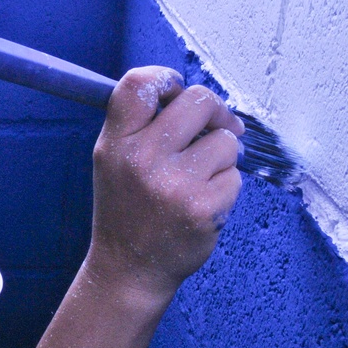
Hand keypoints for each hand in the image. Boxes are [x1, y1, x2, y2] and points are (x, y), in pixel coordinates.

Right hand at [88, 66, 243, 298]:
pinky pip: (235, 177)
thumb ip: (141, 124)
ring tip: (196, 181)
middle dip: (214, 114)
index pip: (139, 84)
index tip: (176, 93)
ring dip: (221, 158)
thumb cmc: (126, 208)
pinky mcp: (203, 207)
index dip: (166, 79)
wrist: (128, 268)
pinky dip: (225, 188)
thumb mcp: (112, 160)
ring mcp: (173, 184)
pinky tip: (200, 205)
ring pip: (226, 141)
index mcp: (115, 143)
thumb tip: (197, 97)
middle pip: (199, 100)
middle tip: (213, 130)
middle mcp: (141, 159)